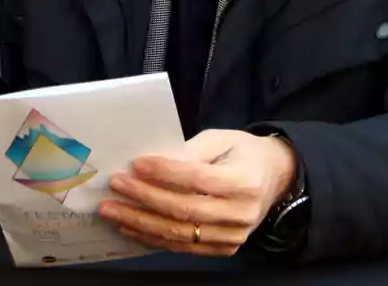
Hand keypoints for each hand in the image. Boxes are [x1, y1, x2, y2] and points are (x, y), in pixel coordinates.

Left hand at [100, 129, 296, 256]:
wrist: (274, 178)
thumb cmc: (244, 153)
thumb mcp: (222, 139)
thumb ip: (191, 150)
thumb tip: (155, 163)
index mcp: (244, 180)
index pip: (198, 179)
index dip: (165, 173)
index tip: (136, 164)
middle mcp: (241, 213)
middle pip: (184, 210)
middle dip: (144, 198)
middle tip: (116, 186)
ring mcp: (233, 236)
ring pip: (179, 234)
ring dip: (140, 223)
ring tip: (113, 210)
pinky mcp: (224, 249)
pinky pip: (183, 247)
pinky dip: (153, 238)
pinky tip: (131, 227)